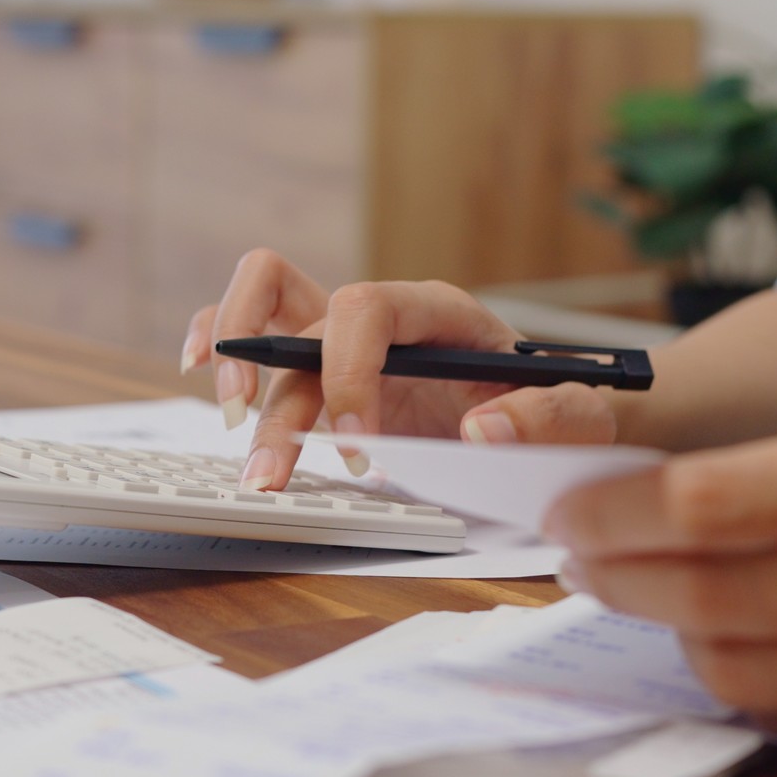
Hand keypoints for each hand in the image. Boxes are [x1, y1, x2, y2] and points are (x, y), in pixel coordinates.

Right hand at [181, 249, 617, 489]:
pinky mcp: (320, 369)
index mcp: (437, 310)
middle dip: (273, 388)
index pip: (365, 307)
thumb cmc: (555, 410)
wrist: (545, 420)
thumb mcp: (579, 416)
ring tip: (255, 469)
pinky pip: (250, 330)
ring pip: (261, 324)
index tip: (357, 447)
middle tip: (271, 463)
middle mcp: (381, 316)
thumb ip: (548, 418)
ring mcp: (342, 339)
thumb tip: (483, 430)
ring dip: (237, 384)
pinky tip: (198, 372)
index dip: (346, 371)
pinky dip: (215, 341)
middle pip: (299, 318)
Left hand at [543, 415, 776, 773]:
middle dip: (618, 575)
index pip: (712, 500)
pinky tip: (733, 648)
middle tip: (580, 557)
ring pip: (734, 668)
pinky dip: (741, 685)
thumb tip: (623, 512)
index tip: (566, 510)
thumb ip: (772, 480)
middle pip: (708, 592)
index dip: (614, 511)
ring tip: (649, 598)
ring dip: (670, 635)